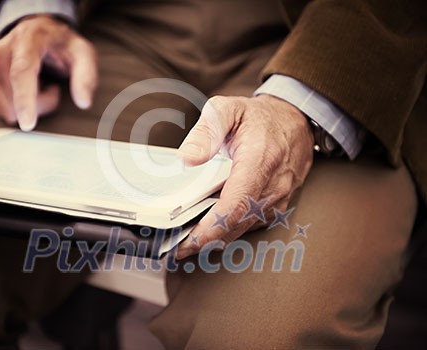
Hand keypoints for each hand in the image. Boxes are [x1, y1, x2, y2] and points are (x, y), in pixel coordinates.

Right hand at [0, 15, 97, 130]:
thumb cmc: (61, 47)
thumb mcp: (83, 55)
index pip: (22, 72)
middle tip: (52, 89)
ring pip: (6, 108)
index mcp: (28, 40)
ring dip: (28, 106)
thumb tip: (83, 102)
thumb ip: (86, 77)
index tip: (28, 124)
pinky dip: (14, 106)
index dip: (25, 100)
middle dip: (40, 104)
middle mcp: (1, 48)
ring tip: (38, 86)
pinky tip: (23, 90)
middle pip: (15, 97)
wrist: (37, 34)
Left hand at [176, 94, 313, 258]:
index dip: (210, 228)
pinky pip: (250, 224)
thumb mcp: (227, 109)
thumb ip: (205, 132)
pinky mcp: (277, 206)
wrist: (295, 121)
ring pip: (243, 228)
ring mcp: (278, 198)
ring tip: (186, 243)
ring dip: (215, 239)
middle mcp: (273, 185)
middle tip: (175, 248)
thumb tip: (187, 159)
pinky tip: (208, 230)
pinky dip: (228, 230)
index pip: (235, 205)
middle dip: (205, 241)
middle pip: (236, 224)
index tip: (186, 242)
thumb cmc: (259, 117)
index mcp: (259, 160)